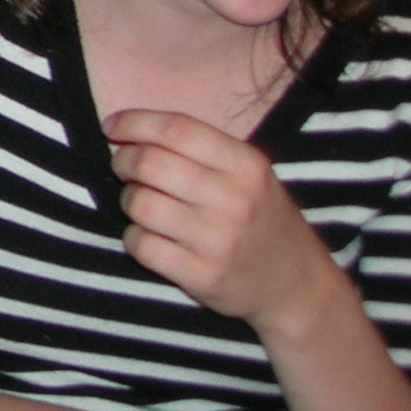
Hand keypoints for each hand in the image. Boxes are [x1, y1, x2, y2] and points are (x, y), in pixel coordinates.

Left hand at [106, 109, 331, 329]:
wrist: (300, 288)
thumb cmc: (261, 219)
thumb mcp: (249, 175)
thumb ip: (198, 149)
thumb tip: (124, 129)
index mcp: (247, 166)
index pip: (176, 129)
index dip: (134, 122)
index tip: (111, 126)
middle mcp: (235, 200)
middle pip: (150, 163)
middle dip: (124, 161)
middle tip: (124, 168)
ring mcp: (219, 241)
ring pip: (140, 203)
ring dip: (129, 200)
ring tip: (143, 204)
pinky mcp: (202, 276)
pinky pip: (141, 245)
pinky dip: (135, 237)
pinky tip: (150, 236)